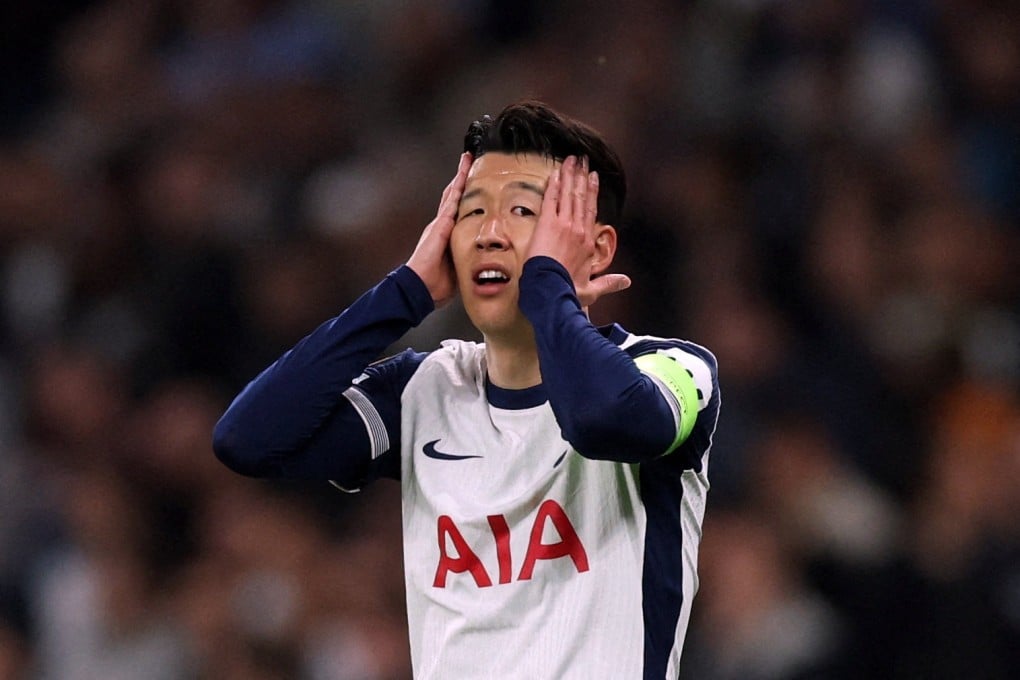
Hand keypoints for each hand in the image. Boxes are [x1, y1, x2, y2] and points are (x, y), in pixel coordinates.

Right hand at [407, 152, 471, 306]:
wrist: (420, 287)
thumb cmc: (436, 284)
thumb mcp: (457, 270)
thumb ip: (466, 261)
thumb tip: (481, 265)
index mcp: (446, 236)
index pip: (458, 211)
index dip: (464, 196)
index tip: (473, 184)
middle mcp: (441, 225)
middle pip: (453, 196)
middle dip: (461, 179)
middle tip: (469, 161)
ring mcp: (439, 223)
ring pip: (451, 194)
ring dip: (459, 176)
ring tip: (466, 160)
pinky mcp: (440, 225)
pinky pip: (450, 202)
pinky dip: (457, 187)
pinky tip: (462, 174)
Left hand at [525, 155, 630, 307]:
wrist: (551, 290)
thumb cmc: (568, 292)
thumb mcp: (591, 290)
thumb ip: (609, 283)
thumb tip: (627, 282)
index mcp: (588, 243)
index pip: (591, 212)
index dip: (592, 193)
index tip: (593, 178)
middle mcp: (579, 229)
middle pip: (582, 198)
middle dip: (582, 177)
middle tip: (583, 160)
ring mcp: (564, 224)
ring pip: (569, 194)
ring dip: (570, 175)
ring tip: (572, 159)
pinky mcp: (548, 223)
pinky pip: (551, 199)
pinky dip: (553, 185)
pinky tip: (555, 173)